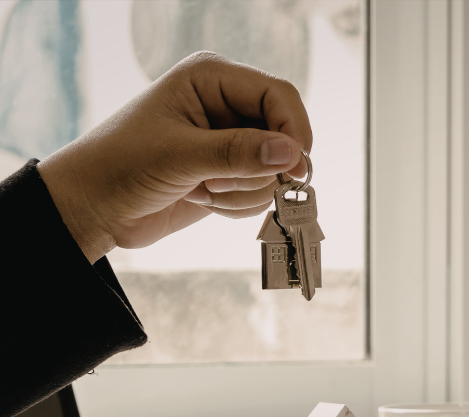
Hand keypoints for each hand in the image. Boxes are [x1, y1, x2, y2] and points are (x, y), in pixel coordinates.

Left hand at [37, 51, 312, 262]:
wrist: (94, 207)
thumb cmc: (120, 166)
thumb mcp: (180, 156)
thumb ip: (238, 153)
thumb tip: (292, 154)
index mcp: (211, 79)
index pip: (278, 95)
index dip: (293, 130)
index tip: (296, 168)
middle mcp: (226, 104)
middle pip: (283, 135)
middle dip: (260, 169)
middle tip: (222, 182)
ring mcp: (229, 140)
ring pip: (274, 170)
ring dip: (243, 191)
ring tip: (201, 191)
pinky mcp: (230, 171)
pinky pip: (261, 191)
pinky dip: (237, 204)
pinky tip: (201, 199)